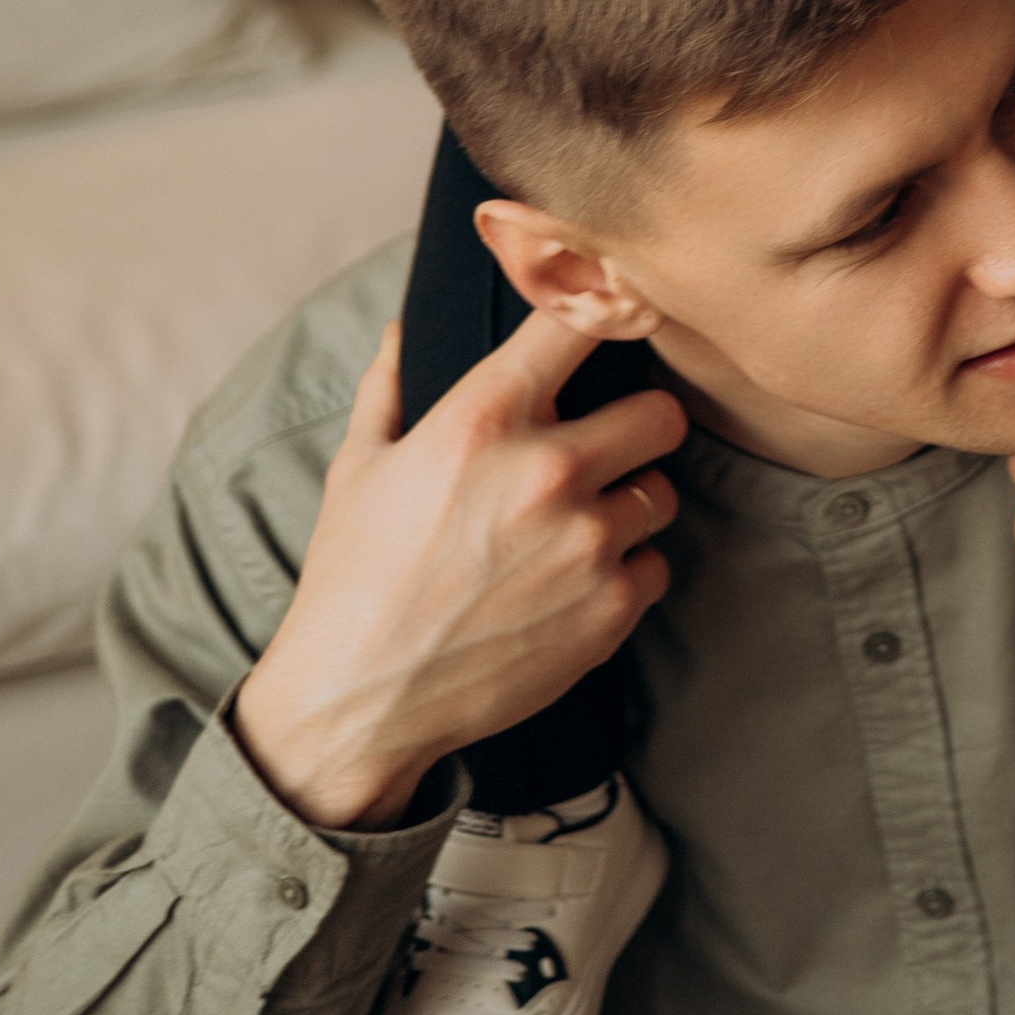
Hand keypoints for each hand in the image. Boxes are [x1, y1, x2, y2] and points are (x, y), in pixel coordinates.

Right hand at [233, 308, 684, 833]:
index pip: (581, 323)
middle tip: (611, 447)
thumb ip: (390, 385)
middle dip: (639, 427)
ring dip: (631, 505)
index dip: (605, 313)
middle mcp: (546, 470)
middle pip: (661, 413)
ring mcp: (586, 543)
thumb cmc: (352, 579)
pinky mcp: (609, 610)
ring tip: (579, 527)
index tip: (612, 320)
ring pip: (662, 493)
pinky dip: (626, 574)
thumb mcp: (359, 468)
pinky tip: (576, 584)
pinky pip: (656, 567)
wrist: (357, 701)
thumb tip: (401, 328)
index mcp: (483, 418)